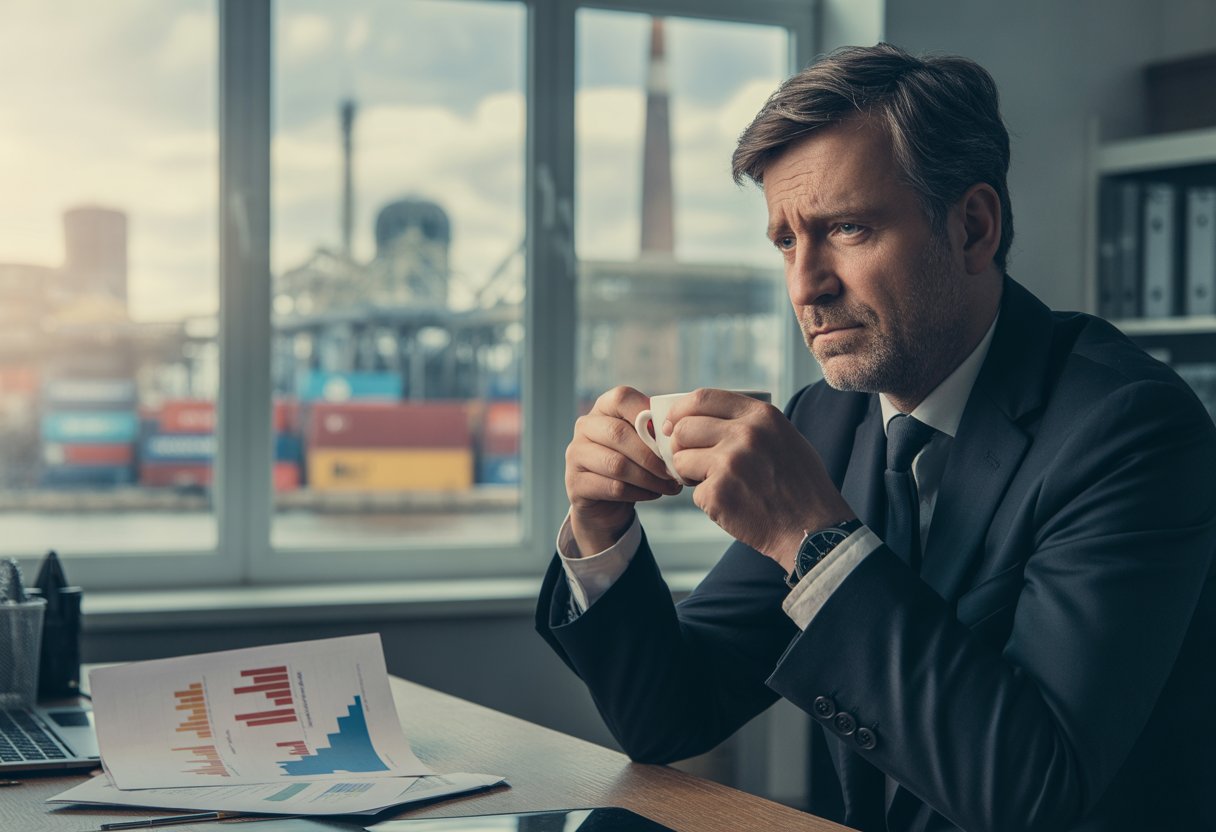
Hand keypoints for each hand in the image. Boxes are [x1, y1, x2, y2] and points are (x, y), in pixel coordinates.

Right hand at [565, 386, 682, 554]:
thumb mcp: (640, 442)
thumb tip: (676, 433)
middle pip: (618, 433)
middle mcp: (585, 428)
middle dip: (651, 454)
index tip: (668, 432)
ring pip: (617, 464)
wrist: (605, 502)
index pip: (621, 398)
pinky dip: (640, 492)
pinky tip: (653, 494)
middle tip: (673, 470)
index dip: (646, 411)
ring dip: (650, 477)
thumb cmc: (631, 464)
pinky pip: (613, 488)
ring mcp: (576, 455)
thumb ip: (653, 432)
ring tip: (669, 486)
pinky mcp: (576, 484)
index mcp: (603, 409)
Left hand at [665, 389, 854, 571]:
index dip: (680, 411)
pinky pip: (695, 493)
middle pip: (684, 429)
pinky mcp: (718, 493)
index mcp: (761, 415)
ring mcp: (730, 463)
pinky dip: (709, 502)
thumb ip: (748, 424)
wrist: (813, 528)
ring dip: (691, 476)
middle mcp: (744, 434)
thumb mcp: (783, 438)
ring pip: (682, 461)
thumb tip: (701, 418)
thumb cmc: (800, 486)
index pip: (702, 398)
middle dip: (682, 447)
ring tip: (720, 485)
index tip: (672, 423)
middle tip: (692, 462)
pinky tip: (734, 506)